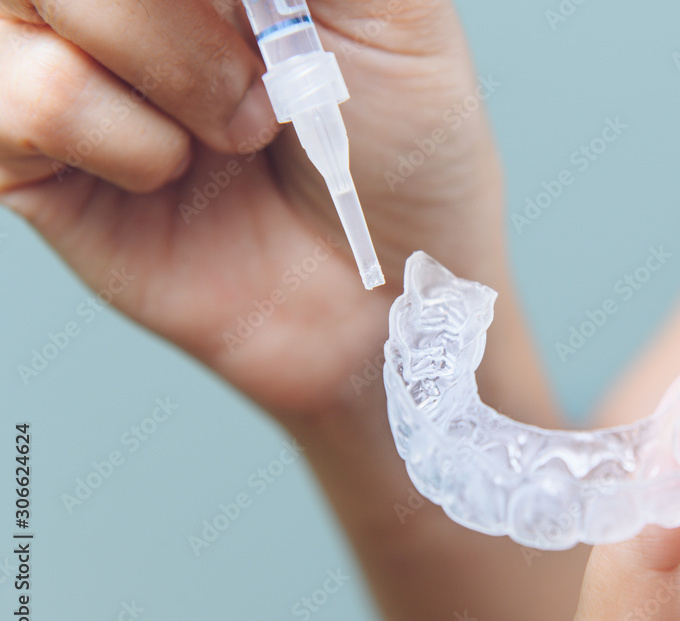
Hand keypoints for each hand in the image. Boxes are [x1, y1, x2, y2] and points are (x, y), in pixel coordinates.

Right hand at [0, 0, 503, 415]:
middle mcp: (127, 0)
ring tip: (241, 132)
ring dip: (168, 63)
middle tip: (269, 74)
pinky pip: (23, 96)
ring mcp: (71, 63)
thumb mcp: (393, 9)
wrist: (386, 295)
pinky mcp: (34, 156)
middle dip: (185, 9)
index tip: (254, 11)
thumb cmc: (403, 158)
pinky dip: (120, 136)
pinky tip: (172, 171)